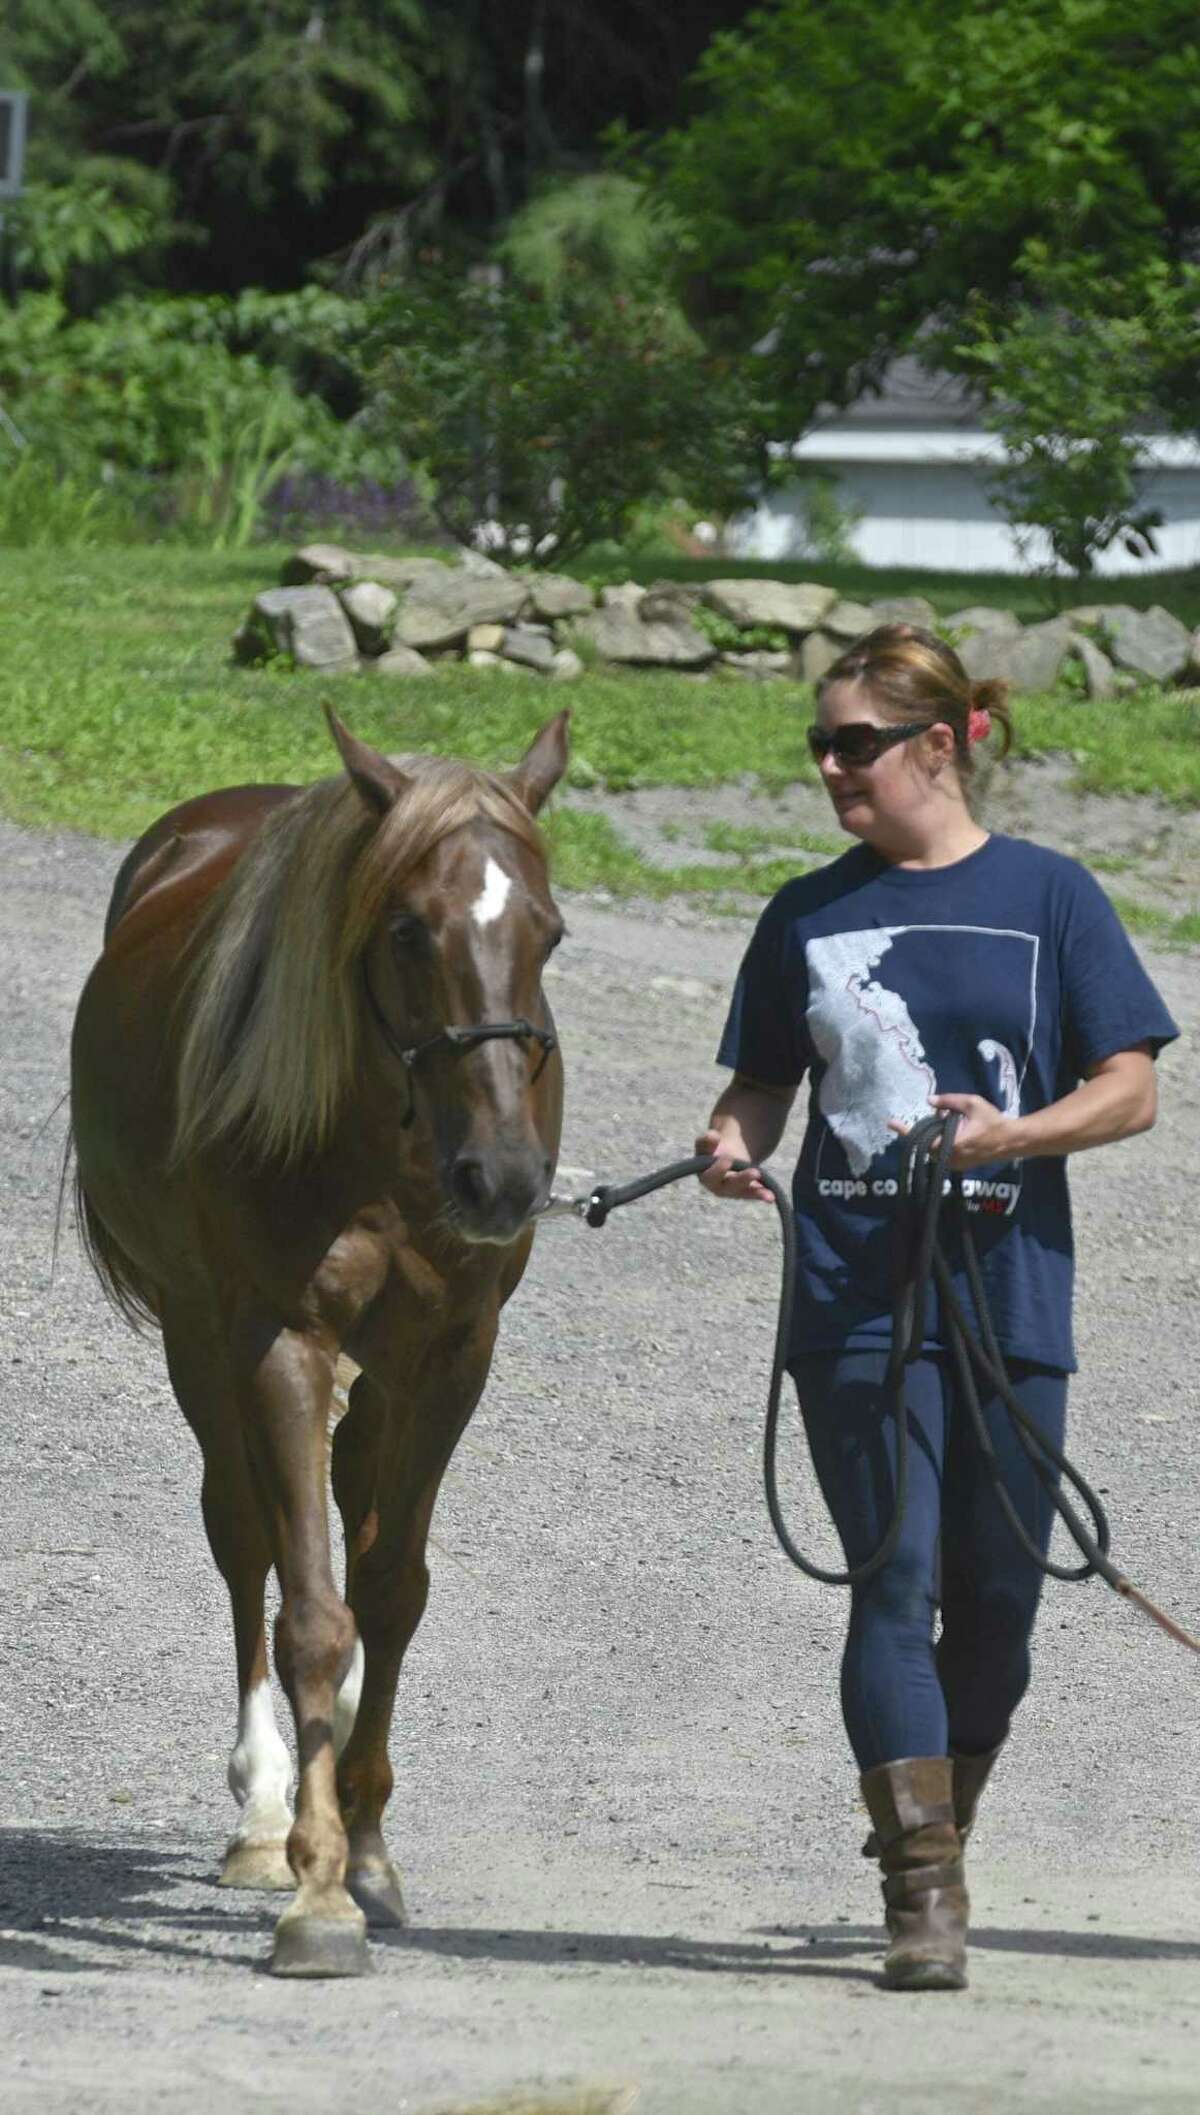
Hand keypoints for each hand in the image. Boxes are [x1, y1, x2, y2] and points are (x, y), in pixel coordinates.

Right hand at [695, 1128, 774, 1202]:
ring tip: (767, 1190)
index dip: (718, 1170)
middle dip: (742, 1179)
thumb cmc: (713, 1150)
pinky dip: (763, 1194)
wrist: (726, 1154)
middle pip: (729, 1186)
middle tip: (755, 1172)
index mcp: (705, 1176)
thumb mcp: (708, 1143)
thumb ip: (707, 1141)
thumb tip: (712, 1136)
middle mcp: (718, 1187)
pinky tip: (771, 1196)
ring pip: (744, 1192)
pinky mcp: (746, 1192)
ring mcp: (732, 1191)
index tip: (728, 1160)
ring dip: (755, 1191)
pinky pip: (754, 1194)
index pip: (710, 1176)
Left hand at [889, 1093, 1016, 1170]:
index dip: (906, 1131)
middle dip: (929, 1129)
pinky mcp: (960, 1166)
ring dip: (937, 1136)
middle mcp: (951, 1158)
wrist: (1011, 1141)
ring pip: (935, 1149)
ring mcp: (955, 1164)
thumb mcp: (972, 1103)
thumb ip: (949, 1101)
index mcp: (953, 1144)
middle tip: (942, 1116)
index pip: (924, 1139)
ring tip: (954, 1123)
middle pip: (928, 1143)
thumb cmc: (993, 1121)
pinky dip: (944, 1143)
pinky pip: (943, 1154)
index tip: (891, 1123)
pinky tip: (956, 1132)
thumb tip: (929, 1100)